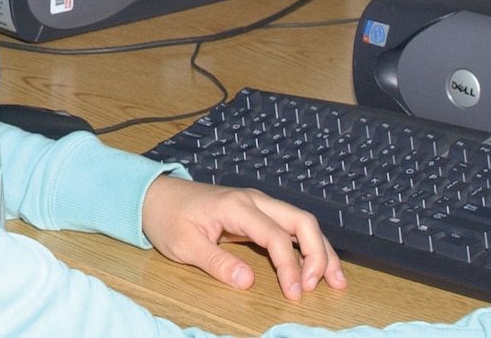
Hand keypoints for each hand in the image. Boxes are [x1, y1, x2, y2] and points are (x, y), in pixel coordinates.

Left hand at [141, 174, 345, 300]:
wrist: (154, 196)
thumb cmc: (167, 218)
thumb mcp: (185, 246)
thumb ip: (217, 263)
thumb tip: (248, 282)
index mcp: (237, 206)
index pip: (275, 236)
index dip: (289, 266)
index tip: (293, 294)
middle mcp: (254, 200)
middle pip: (301, 221)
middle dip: (317, 254)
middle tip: (319, 286)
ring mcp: (258, 205)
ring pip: (301, 223)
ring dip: (320, 250)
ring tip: (336, 281)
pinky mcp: (257, 213)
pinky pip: (290, 228)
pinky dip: (308, 246)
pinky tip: (320, 267)